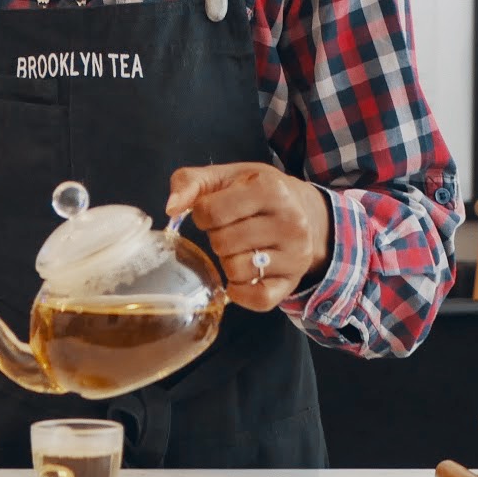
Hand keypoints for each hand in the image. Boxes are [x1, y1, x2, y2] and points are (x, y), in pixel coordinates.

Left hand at [165, 163, 329, 312]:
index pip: (211, 211)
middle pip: (222, 243)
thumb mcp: (226, 176)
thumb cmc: (256, 192)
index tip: (213, 212)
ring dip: (228, 261)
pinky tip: (241, 276)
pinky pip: (258, 300)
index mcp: (270, 189)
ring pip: (237, 270)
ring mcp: (295, 255)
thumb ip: (190, 182)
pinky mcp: (293, 282)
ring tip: (240, 248)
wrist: (306, 212)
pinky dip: (240, 292)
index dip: (202, 214)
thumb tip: (171, 208)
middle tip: (230, 230)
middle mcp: (290, 222)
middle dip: (216, 237)